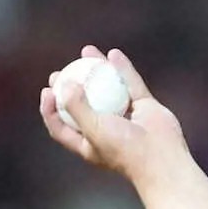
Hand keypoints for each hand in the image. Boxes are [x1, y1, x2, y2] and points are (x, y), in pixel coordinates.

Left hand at [39, 46, 188, 183]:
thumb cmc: (123, 148)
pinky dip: (122, 69)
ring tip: (86, 52)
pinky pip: (131, 83)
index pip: (62, 126)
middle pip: (81, 105)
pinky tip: (113, 54)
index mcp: (87, 143)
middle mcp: (103, 130)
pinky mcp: (143, 106)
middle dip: (69, 88)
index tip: (47, 91)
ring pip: (106, 89)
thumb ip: (77, 108)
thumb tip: (64, 85)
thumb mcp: (93, 130)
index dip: (51, 110)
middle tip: (60, 72)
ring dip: (96, 70)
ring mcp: (124, 117)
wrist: (160, 156)